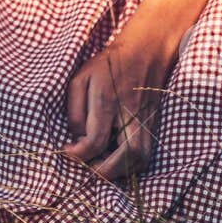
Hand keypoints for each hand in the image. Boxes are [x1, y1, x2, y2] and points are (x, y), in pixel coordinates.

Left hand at [61, 27, 177, 181]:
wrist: (145, 50)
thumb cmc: (108, 64)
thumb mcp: (81, 78)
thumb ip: (75, 110)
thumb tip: (76, 138)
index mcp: (108, 100)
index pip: (95, 141)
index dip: (78, 154)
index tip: (67, 151)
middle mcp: (130, 113)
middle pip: (128, 155)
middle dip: (106, 172)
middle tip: (89, 169)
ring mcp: (146, 120)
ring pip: (142, 158)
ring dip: (122, 171)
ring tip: (102, 166)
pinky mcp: (154, 124)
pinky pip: (147, 153)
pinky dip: (132, 164)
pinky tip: (117, 159)